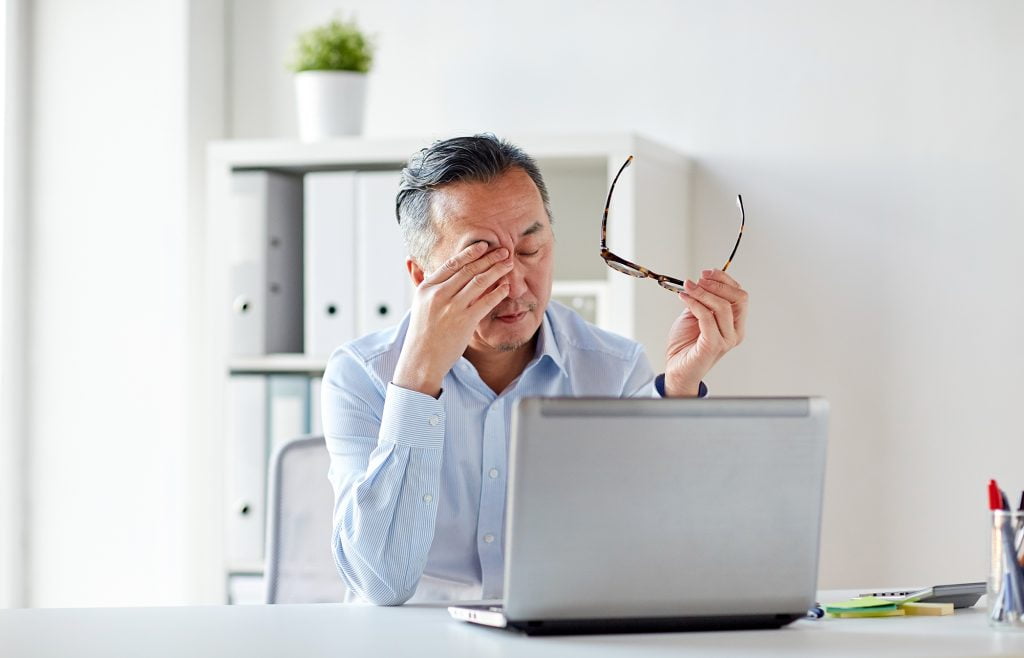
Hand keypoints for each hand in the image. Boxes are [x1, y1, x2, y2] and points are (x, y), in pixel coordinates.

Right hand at [393, 242, 513, 396]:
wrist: (422, 360)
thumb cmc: (423, 332)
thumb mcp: (418, 303)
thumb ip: (420, 281)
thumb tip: (412, 261)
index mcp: (427, 288)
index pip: (452, 263)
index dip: (470, 252)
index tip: (483, 245)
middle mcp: (439, 294)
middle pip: (468, 269)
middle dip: (489, 257)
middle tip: (503, 250)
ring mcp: (452, 308)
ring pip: (479, 281)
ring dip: (497, 270)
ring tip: (508, 263)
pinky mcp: (465, 322)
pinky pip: (486, 301)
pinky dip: (498, 292)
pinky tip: (506, 286)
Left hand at [663, 269, 747, 396]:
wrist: (677, 369)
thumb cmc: (686, 345)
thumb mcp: (694, 316)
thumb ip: (702, 301)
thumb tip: (700, 281)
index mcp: (735, 323)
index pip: (740, 295)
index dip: (725, 280)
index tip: (707, 272)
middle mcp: (735, 332)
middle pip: (738, 298)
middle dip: (718, 284)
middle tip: (698, 279)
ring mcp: (726, 339)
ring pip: (723, 307)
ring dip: (703, 293)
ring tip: (688, 288)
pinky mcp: (713, 345)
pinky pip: (707, 318)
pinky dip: (695, 304)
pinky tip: (684, 297)